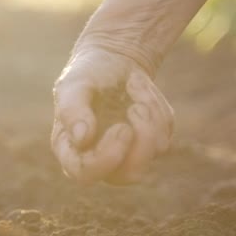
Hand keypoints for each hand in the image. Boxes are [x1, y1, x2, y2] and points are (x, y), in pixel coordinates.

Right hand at [51, 48, 173, 183]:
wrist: (112, 59)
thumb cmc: (86, 74)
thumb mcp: (73, 85)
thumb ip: (72, 110)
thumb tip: (82, 138)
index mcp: (71, 150)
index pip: (85, 174)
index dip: (105, 159)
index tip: (122, 128)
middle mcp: (99, 159)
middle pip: (126, 175)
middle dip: (141, 143)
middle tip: (137, 108)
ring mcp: (128, 154)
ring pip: (152, 153)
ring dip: (148, 114)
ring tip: (133, 83)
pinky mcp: (150, 143)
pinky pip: (164, 134)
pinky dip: (156, 107)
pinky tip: (139, 89)